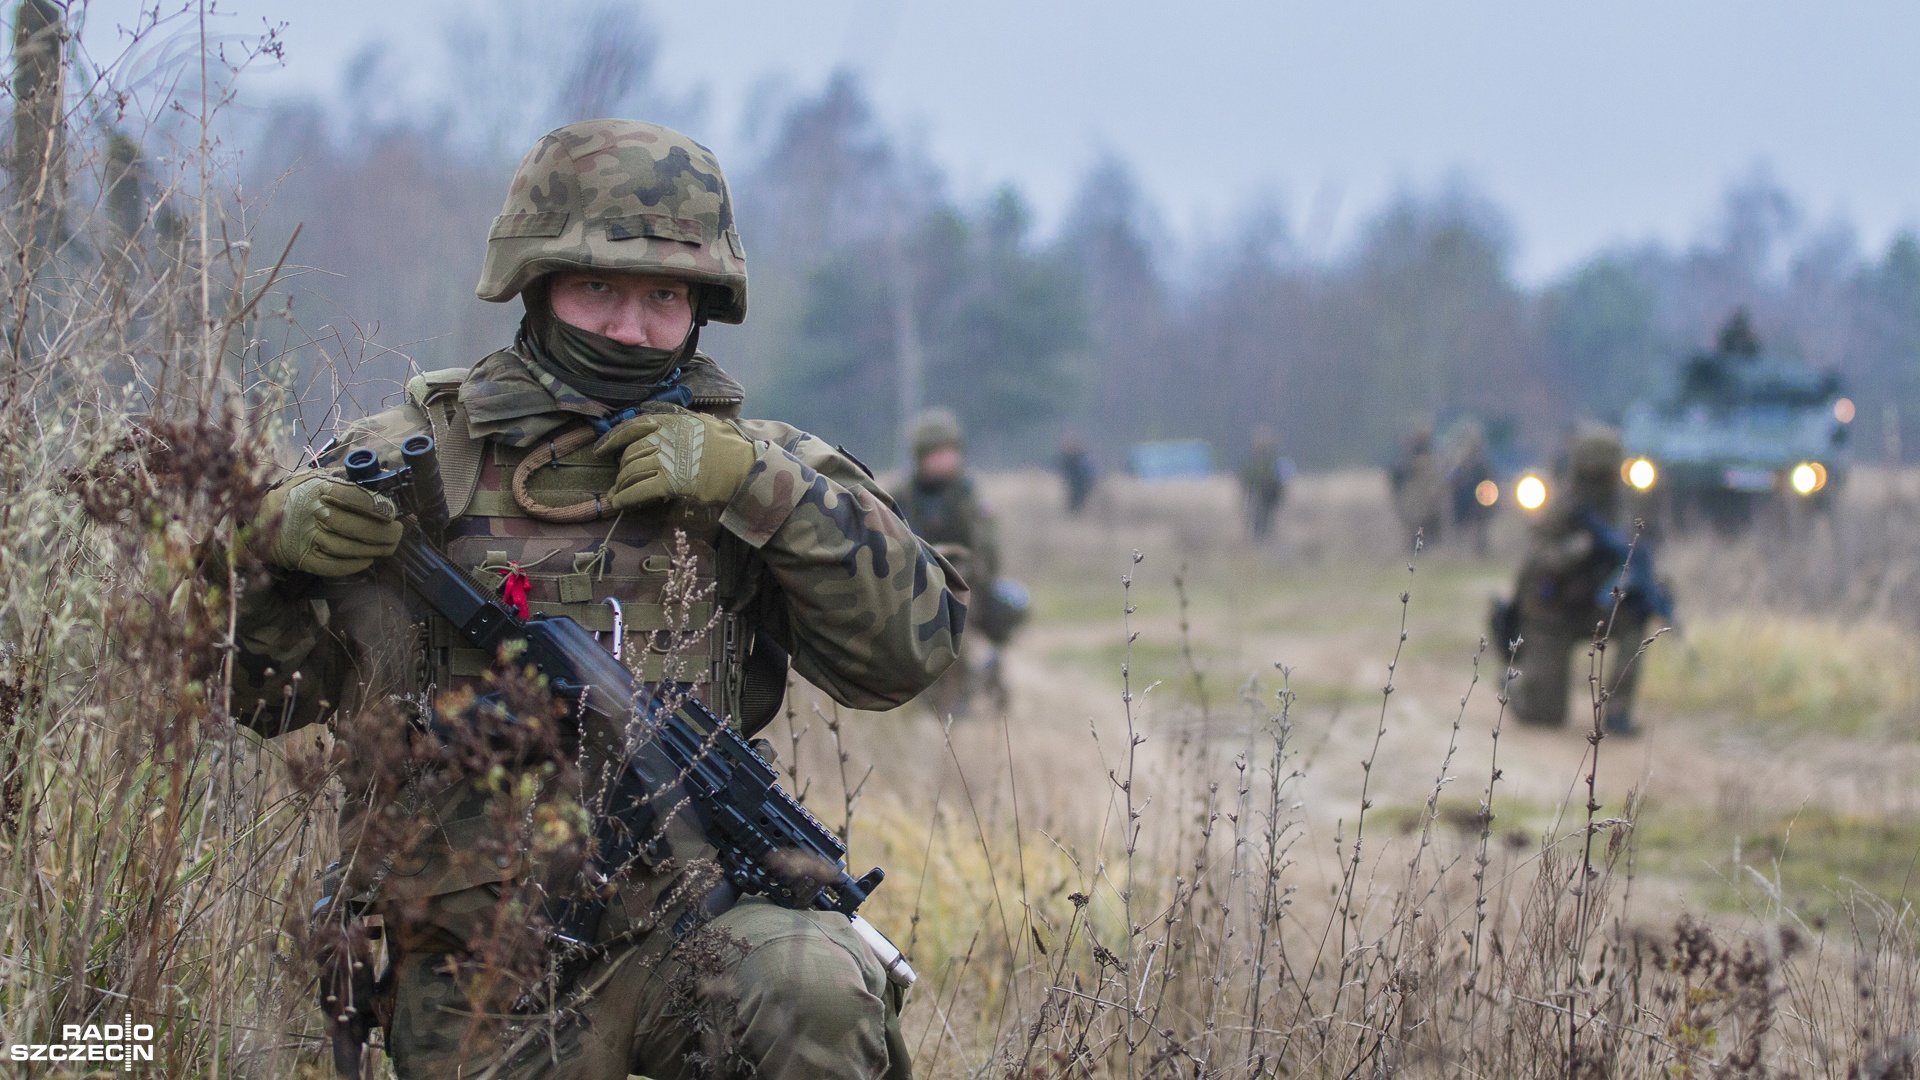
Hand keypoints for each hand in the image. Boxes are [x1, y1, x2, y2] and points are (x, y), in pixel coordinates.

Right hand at [256, 473, 401, 575]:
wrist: (260, 518)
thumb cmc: (297, 496)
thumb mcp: (315, 479)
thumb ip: (342, 481)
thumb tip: (378, 481)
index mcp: (317, 489)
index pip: (353, 498)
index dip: (378, 506)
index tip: (393, 512)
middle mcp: (311, 513)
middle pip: (353, 526)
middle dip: (382, 533)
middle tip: (398, 534)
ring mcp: (305, 537)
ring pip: (345, 548)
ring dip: (372, 550)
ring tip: (388, 548)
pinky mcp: (301, 557)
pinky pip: (331, 566)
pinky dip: (352, 566)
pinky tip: (367, 561)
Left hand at [596, 410, 757, 510]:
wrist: (745, 468)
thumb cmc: (730, 447)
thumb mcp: (704, 423)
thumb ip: (682, 424)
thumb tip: (665, 426)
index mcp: (673, 422)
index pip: (634, 426)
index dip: (614, 438)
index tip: (602, 449)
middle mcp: (666, 439)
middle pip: (631, 453)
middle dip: (622, 469)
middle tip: (621, 480)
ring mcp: (667, 461)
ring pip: (632, 472)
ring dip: (622, 485)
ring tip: (619, 493)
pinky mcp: (671, 482)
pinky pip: (639, 490)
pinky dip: (626, 497)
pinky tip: (619, 503)